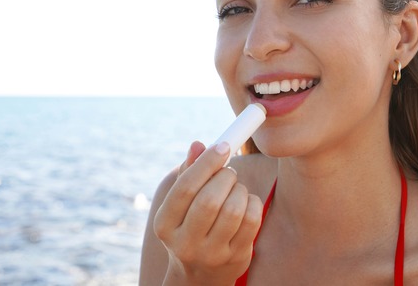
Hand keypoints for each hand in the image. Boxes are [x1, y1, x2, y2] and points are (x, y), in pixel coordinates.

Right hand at [153, 141, 263, 284]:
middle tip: (228, 171)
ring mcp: (212, 254)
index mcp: (165, 225)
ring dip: (239, 189)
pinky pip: (252, 220)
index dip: (206, 163)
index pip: (186, 188)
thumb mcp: (179, 206)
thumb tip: (198, 145)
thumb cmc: (189, 227)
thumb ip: (187, 173)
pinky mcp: (236, 258)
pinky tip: (245, 202)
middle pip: (210, 200)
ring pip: (234, 210)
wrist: (199, 275)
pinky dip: (252, 202)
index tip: (222, 146)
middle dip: (225, 177)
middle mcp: (185, 243)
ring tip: (235, 189)